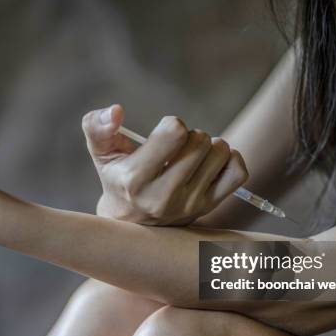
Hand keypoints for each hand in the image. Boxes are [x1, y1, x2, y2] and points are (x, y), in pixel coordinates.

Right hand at [82, 105, 248, 225]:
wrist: (131, 224)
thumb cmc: (117, 177)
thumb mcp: (100, 152)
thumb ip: (97, 126)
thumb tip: (117, 111)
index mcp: (135, 179)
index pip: (174, 132)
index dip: (171, 124)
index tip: (162, 136)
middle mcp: (163, 197)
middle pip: (200, 140)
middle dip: (189, 134)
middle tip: (176, 148)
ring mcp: (189, 205)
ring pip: (221, 152)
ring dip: (209, 145)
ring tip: (192, 155)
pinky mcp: (208, 208)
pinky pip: (237, 173)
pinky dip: (230, 159)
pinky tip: (211, 162)